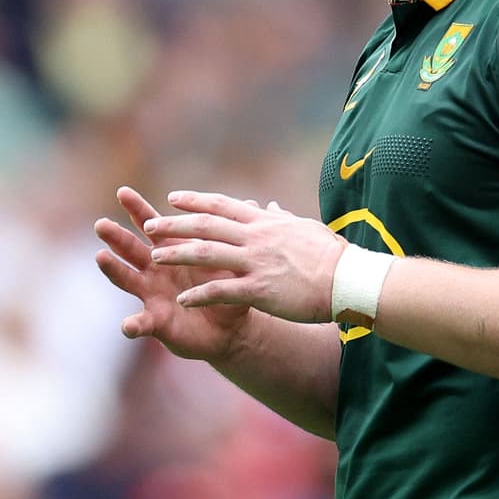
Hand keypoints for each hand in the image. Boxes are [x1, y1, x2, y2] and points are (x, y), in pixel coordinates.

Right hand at [95, 186, 251, 360]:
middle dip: (116, 236)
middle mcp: (155, 270)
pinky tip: (126, 325)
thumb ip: (233, 235)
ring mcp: (151, 295)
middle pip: (131, 248)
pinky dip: (133, 325)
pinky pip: (141, 324)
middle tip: (101, 224)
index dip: (137, 209)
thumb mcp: (231, 259)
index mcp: (171, 250)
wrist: (231, 327)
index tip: (122, 191)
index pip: (152, 225)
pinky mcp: (156, 322)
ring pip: (127, 280)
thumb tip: (252, 204)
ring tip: (100, 258)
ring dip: (113, 270)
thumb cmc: (227, 287)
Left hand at [143, 191, 346, 323]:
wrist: (347, 279)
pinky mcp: (259, 289)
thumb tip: (271, 206)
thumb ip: (282, 218)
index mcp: (264, 222)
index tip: (173, 198)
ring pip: (206, 254)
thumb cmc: (331, 255)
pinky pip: (221, 291)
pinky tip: (182, 301)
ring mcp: (255, 262)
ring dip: (178, 254)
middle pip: (206, 225)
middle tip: (150, 225)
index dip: (195, 201)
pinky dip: (199, 294)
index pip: (222, 205)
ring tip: (155, 257)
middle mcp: (255, 237)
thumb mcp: (305, 228)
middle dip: (175, 225)